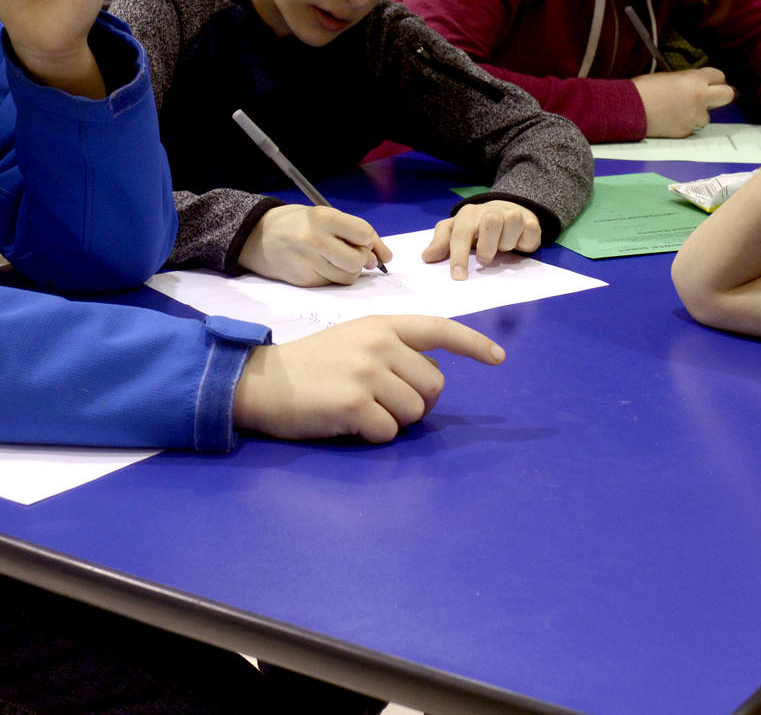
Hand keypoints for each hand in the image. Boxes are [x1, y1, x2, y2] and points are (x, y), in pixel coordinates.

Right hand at [234, 315, 505, 442]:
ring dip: (394, 421)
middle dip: (417, 403)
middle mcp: (378, 343)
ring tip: (361, 410)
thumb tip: (431, 380)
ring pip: (414, 412)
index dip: (473, 345)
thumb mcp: (354, 340)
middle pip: (433, 386)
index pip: (439, 329)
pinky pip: (389, 432)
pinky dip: (374, 435)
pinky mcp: (353, 403)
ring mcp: (366, 372)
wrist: (261, 382)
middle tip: (383, 403)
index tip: (499, 358)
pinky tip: (348, 423)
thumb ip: (392, 349)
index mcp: (382, 324)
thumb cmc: (311, 365)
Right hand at [240, 204, 391, 286]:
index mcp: (322, 217)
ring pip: (348, 276)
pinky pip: (333, 283)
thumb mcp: (323, 215)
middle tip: (358, 256)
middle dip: (364, 260)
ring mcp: (308, 262)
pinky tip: (324, 266)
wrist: (257, 236)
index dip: (372, 242)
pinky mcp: (304, 280)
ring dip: (351, 271)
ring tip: (338, 259)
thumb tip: (385, 256)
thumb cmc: (297, 223)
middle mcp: (315, 240)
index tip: (369, 244)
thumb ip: (352, 231)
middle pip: (358, 260)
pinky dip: (335, 277)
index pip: (364, 233)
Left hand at [423, 200, 541, 278]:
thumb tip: (427, 257)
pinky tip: (518, 245)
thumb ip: (441, 243)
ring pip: (513, 223)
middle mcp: (490, 211)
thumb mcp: (455, 232)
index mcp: (468, 215)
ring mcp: (512, 214)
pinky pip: (531, 230)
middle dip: (488, 246)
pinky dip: (525, 242)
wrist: (505, 210)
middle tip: (485, 259)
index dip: (458, 256)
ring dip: (507, 242)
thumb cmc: (475, 227)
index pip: (460, 234)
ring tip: (502, 248)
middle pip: (491, 222)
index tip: (459, 276)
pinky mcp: (530, 222)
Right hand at [631, 67, 734, 136]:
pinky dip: (683, 124)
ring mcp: (694, 116)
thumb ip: (689, 81)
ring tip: (676, 110)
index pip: (719, 76)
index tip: (707, 83)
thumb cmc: (645, 89)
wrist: (629, 108)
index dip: (712, 80)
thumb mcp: (670, 78)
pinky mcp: (686, 131)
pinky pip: (691, 128)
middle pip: (727, 95)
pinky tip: (669, 119)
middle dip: (720, 95)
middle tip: (709, 97)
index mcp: (695, 80)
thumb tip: (698, 86)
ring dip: (697, 114)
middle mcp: (700, 98)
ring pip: (706, 116)